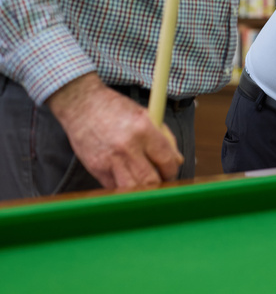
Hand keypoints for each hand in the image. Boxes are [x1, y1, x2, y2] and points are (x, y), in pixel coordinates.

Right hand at [46, 73, 184, 189]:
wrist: (81, 104)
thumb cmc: (115, 108)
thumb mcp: (146, 114)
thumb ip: (164, 137)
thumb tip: (176, 160)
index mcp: (143, 130)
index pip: (166, 160)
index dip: (172, 170)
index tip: (172, 171)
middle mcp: (127, 147)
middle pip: (150, 180)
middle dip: (160, 184)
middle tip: (161, 180)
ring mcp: (109, 160)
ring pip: (132, 189)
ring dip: (142, 189)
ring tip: (146, 182)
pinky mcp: (95, 168)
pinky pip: (114, 187)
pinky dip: (124, 187)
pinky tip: (127, 178)